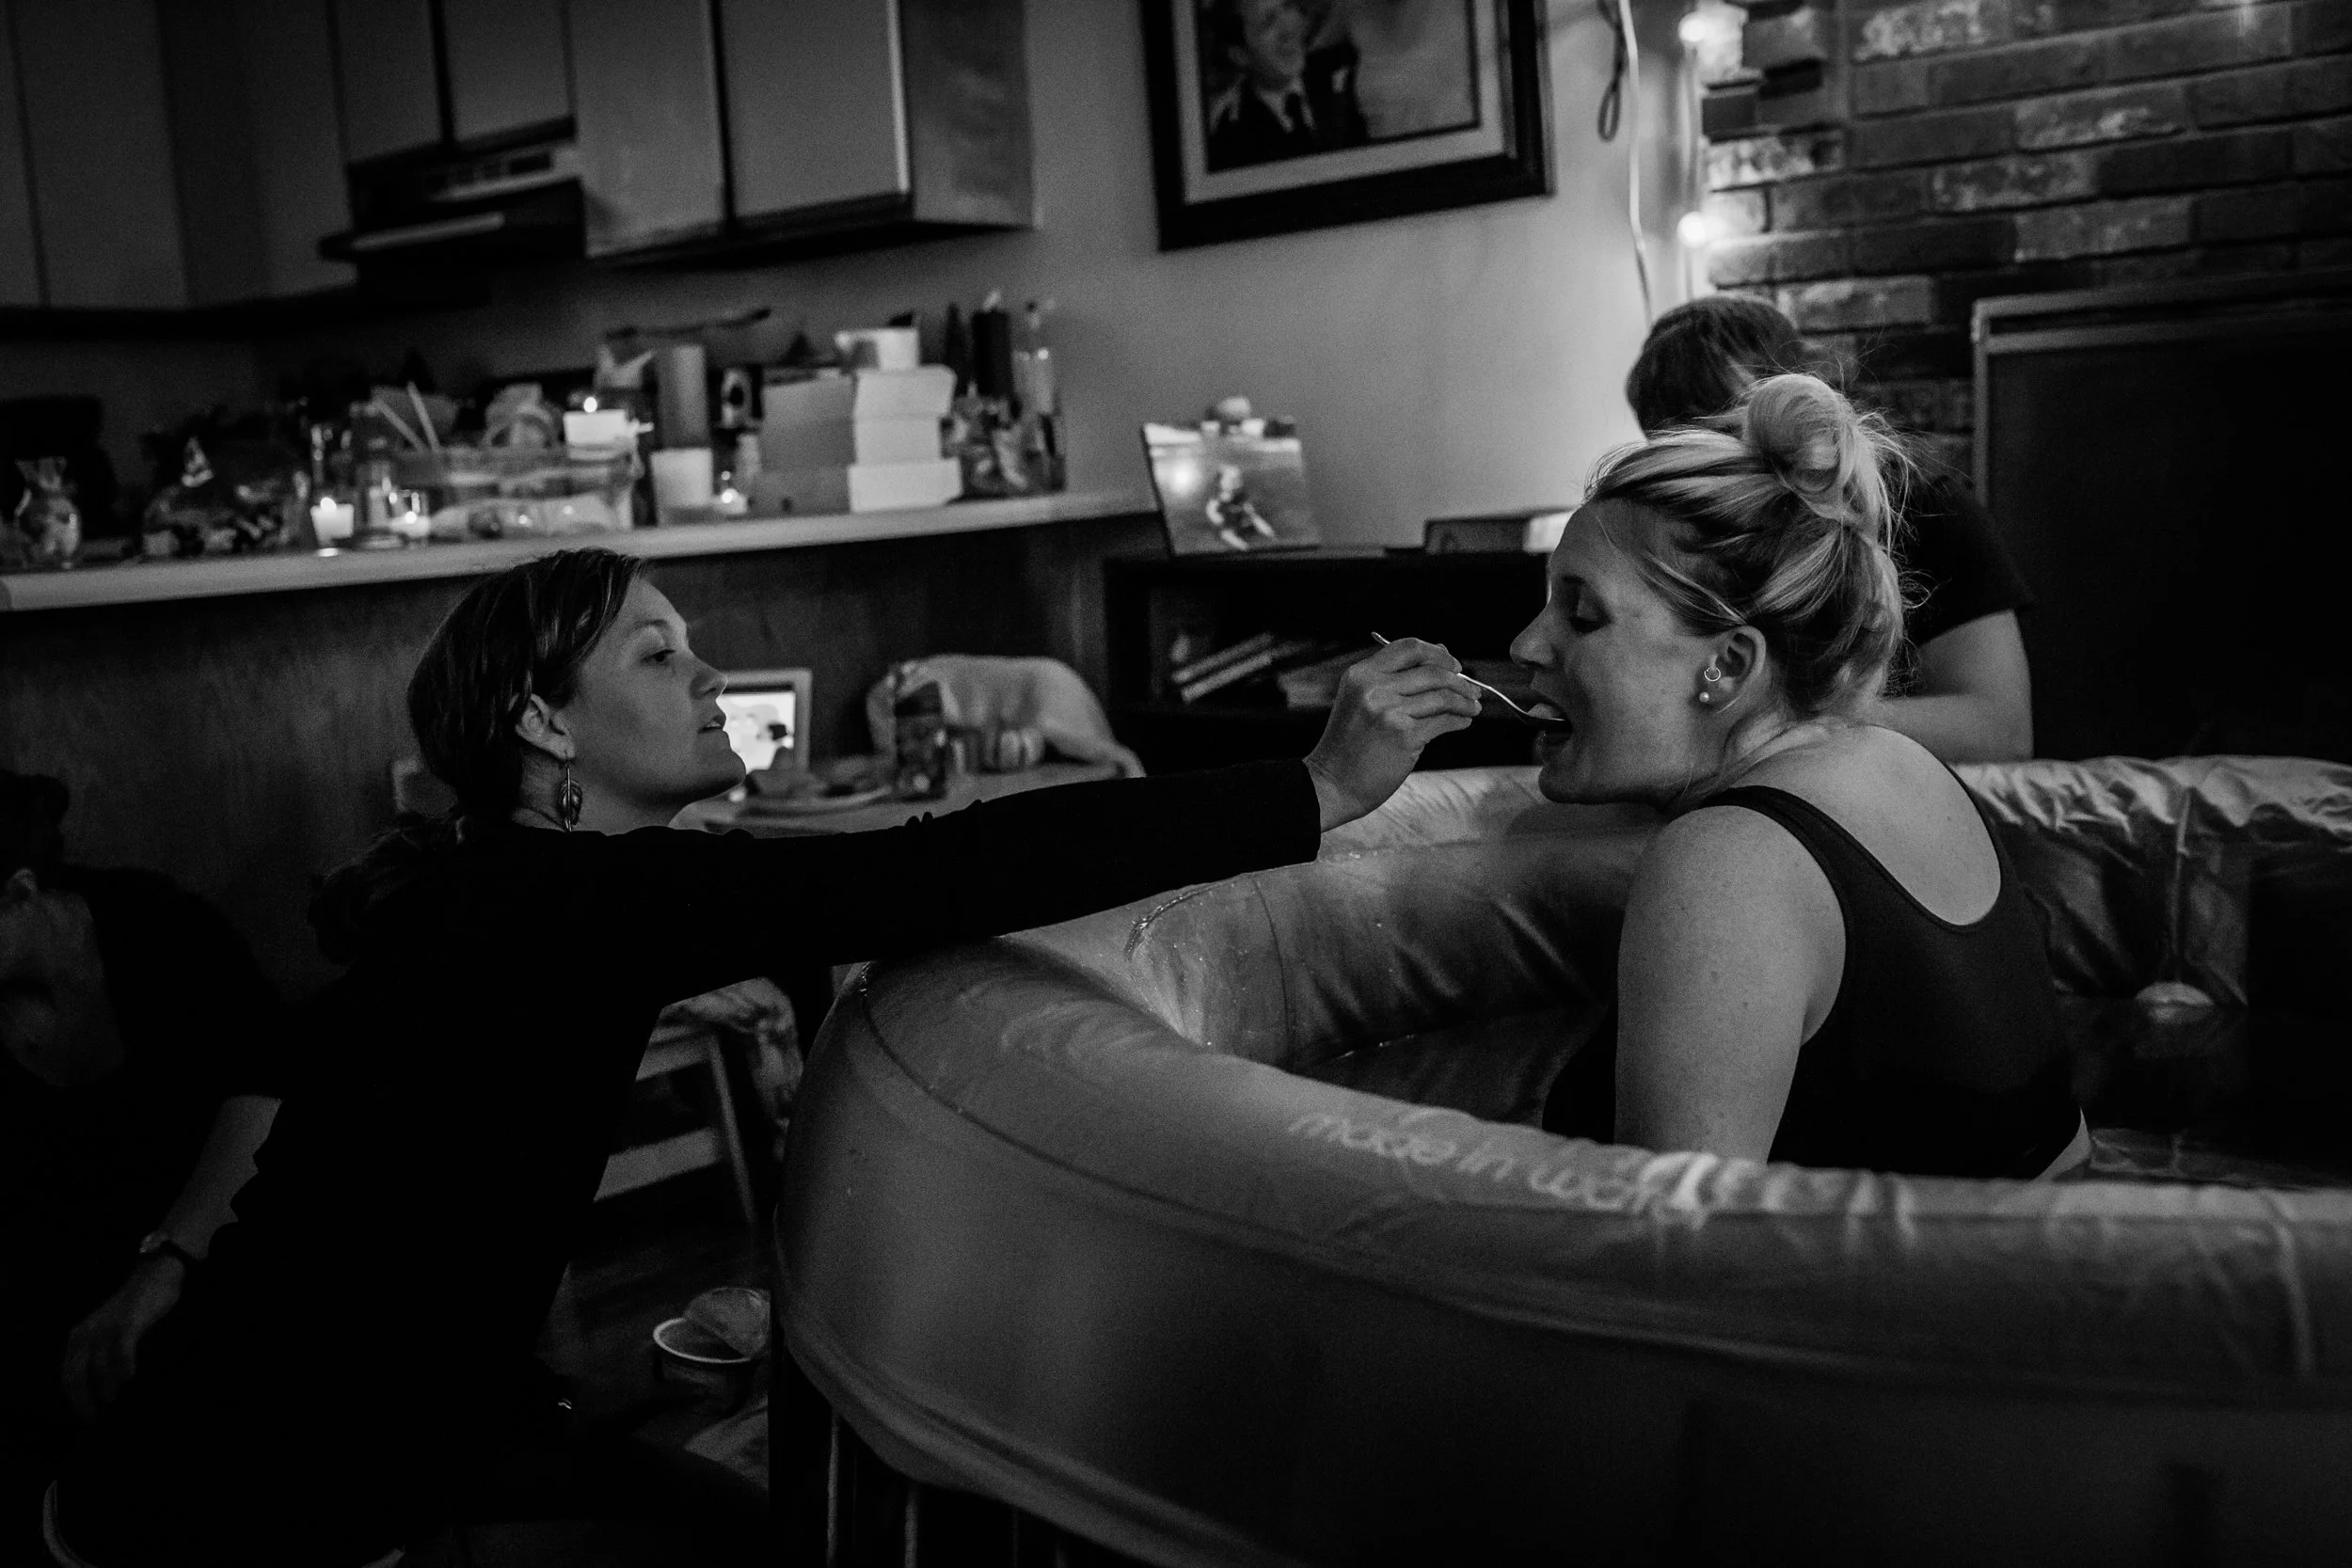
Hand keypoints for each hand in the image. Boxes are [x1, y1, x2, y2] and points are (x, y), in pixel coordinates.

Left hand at [61, 1256, 185, 1424]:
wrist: (155, 1273)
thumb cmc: (135, 1308)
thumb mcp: (108, 1330)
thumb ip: (100, 1353)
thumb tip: (103, 1388)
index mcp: (78, 1337)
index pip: (67, 1377)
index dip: (75, 1401)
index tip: (89, 1418)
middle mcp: (86, 1333)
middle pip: (76, 1377)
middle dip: (86, 1402)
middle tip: (100, 1419)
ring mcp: (106, 1328)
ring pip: (100, 1370)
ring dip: (108, 1392)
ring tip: (119, 1406)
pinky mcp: (128, 1323)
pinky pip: (121, 1354)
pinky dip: (124, 1372)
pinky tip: (131, 1381)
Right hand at [1304, 638, 1482, 829]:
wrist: (1333, 783)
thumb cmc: (1351, 743)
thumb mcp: (1362, 700)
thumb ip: (1396, 677)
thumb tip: (1444, 654)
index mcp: (1361, 675)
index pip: (1409, 648)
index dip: (1437, 653)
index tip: (1453, 665)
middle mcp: (1374, 689)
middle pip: (1432, 671)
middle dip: (1459, 680)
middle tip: (1473, 689)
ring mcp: (1390, 712)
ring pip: (1443, 696)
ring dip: (1465, 701)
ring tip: (1473, 707)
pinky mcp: (1405, 737)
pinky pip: (1444, 721)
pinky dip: (1460, 720)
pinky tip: (1463, 721)